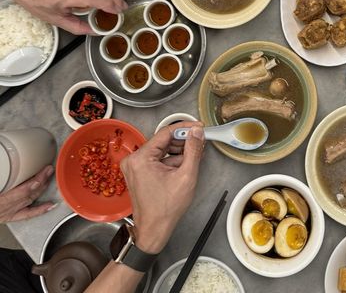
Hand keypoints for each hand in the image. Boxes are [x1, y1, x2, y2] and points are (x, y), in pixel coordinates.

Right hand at [0, 165, 54, 222]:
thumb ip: (3, 176)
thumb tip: (3, 161)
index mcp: (0, 201)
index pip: (22, 191)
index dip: (35, 180)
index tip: (44, 170)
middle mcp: (3, 209)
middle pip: (28, 194)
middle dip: (42, 181)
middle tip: (50, 168)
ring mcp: (7, 214)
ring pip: (29, 200)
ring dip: (42, 188)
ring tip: (50, 176)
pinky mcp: (8, 217)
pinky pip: (27, 214)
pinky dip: (40, 210)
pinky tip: (51, 204)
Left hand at [120, 122, 204, 253]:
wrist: (154, 230)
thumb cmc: (166, 209)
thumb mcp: (186, 176)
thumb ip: (193, 150)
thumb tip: (197, 132)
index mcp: (141, 158)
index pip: (166, 132)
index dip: (185, 128)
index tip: (198, 127)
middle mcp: (134, 159)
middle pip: (163, 140)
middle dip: (183, 141)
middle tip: (200, 142)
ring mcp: (135, 166)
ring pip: (162, 149)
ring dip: (179, 151)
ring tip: (195, 156)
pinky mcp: (139, 172)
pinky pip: (158, 159)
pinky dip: (171, 160)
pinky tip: (185, 164)